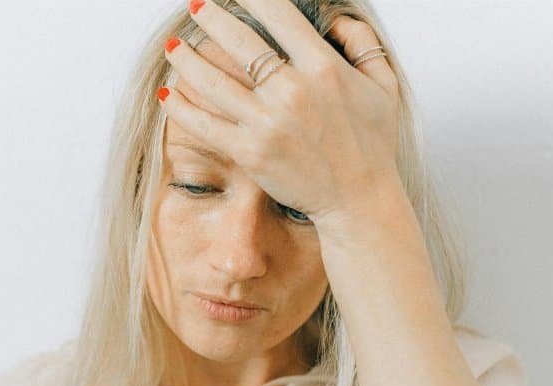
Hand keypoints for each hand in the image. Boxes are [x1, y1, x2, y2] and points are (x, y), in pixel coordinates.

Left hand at [159, 0, 401, 239]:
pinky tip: (168, 95)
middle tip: (197, 7)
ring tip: (174, 47)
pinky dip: (182, 109)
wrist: (359, 199)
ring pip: (214, 81)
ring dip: (187, 59)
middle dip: (211, 19)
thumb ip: (362, 43)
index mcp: (324, 68)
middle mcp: (293, 91)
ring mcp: (268, 123)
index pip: (280, 17)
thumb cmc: (372, 145)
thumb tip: (335, 18)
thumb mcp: (384, 85)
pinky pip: (205, 125)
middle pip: (239, 42)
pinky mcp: (250, 153)